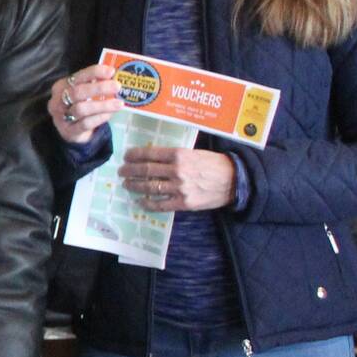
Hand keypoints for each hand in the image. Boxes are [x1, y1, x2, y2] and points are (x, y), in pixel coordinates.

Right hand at [48, 63, 120, 143]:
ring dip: (102, 105)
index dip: (94, 72)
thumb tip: (112, 76)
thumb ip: (94, 83)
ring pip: (81, 109)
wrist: (69, 129)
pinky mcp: (69, 131)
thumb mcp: (83, 92)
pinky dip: (99, 118)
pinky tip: (109, 114)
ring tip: (119, 103)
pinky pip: (85, 124)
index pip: (77, 76)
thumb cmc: (79, 105)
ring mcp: (61, 117)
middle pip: (77, 92)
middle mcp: (58, 101)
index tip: (111, 71)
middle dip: (99, 88)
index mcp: (61, 86)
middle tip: (117, 86)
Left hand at [120, 146, 236, 212]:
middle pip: (145, 170)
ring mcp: (180, 188)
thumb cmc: (214, 163)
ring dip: (135, 186)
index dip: (134, 155)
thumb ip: (174, 155)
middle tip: (121, 172)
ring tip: (127, 185)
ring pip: (149, 187)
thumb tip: (153, 157)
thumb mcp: (194, 152)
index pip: (149, 154)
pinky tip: (140, 201)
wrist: (234, 180)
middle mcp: (177, 170)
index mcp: (179, 154)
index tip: (126, 157)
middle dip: (129, 171)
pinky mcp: (184, 203)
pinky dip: (147, 203)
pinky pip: (160, 204)